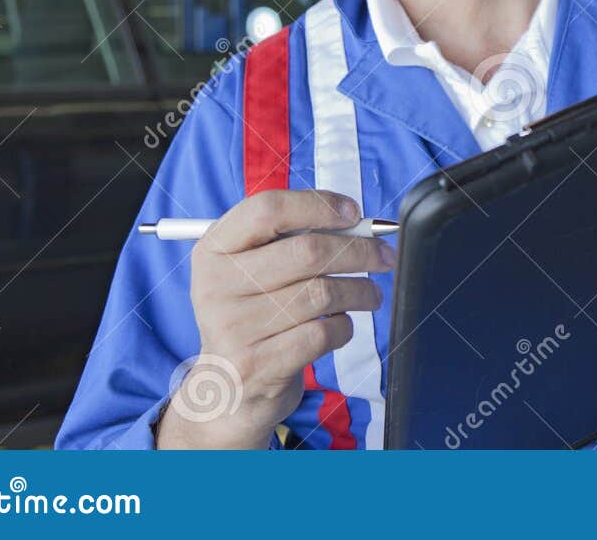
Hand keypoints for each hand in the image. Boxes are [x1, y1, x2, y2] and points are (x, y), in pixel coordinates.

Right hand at [154, 189, 393, 448]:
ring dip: (360, 291)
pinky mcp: (257, 365)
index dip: (318, 205)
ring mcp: (234, 328)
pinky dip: (345, 327)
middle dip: (359, 250)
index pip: (267, 209)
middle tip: (384, 256)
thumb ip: (292, 240)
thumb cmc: (253, 315)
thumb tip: (357, 224)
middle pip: (307, 251)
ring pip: (322, 293)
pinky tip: (340, 325)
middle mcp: (215, 286)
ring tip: (370, 295)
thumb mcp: (251, 271)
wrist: (224, 391)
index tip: (353, 213)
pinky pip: (323, 333)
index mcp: (213, 250)